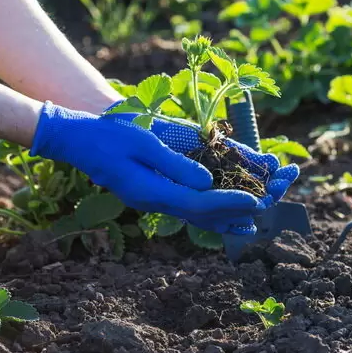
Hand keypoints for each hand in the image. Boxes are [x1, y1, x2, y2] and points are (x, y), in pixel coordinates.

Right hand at [30, 101, 267, 233]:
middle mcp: (157, 202)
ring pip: (200, 217)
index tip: (257, 200)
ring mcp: (155, 201)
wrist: (79, 140)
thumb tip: (207, 183)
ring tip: (261, 218)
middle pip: (206, 215)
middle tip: (272, 202)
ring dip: (231, 216)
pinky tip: (230, 215)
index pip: (200, 204)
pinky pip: (190, 210)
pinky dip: (214, 213)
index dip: (231, 202)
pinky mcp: (156, 194)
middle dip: (240, 209)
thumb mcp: (144, 142)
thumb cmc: (110, 135)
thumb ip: (175, 164)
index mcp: (153, 191)